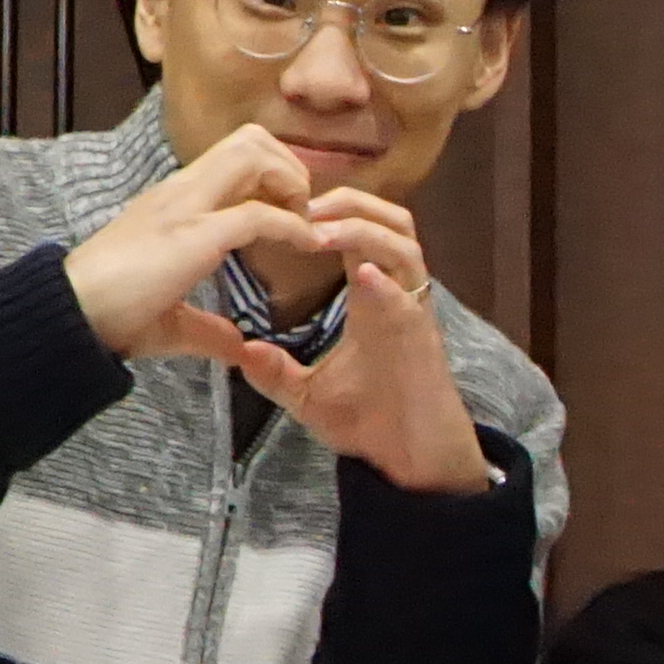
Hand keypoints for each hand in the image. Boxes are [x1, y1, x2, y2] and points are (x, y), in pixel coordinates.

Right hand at [65, 124, 330, 356]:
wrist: (69, 317)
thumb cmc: (111, 316)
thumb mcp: (171, 320)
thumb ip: (208, 330)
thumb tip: (236, 348)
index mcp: (174, 202)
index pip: (235, 156)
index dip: (275, 176)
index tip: (295, 216)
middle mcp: (180, 192)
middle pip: (249, 139)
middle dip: (290, 167)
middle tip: (304, 213)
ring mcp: (184, 207)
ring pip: (253, 154)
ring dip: (291, 184)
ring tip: (304, 225)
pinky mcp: (193, 234)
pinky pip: (257, 213)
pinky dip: (293, 227)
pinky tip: (308, 247)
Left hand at [204, 185, 494, 493]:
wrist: (411, 461)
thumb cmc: (371, 424)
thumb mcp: (306, 395)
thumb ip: (275, 372)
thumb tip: (241, 352)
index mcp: (373, 298)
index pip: (358, 233)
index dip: (329, 212)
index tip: (286, 208)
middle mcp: (397, 295)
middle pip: (391, 219)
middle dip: (351, 202)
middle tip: (305, 202)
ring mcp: (413, 313)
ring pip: (405, 244)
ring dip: (365, 230)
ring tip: (322, 228)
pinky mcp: (422, 338)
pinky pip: (410, 298)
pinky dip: (387, 282)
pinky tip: (362, 275)